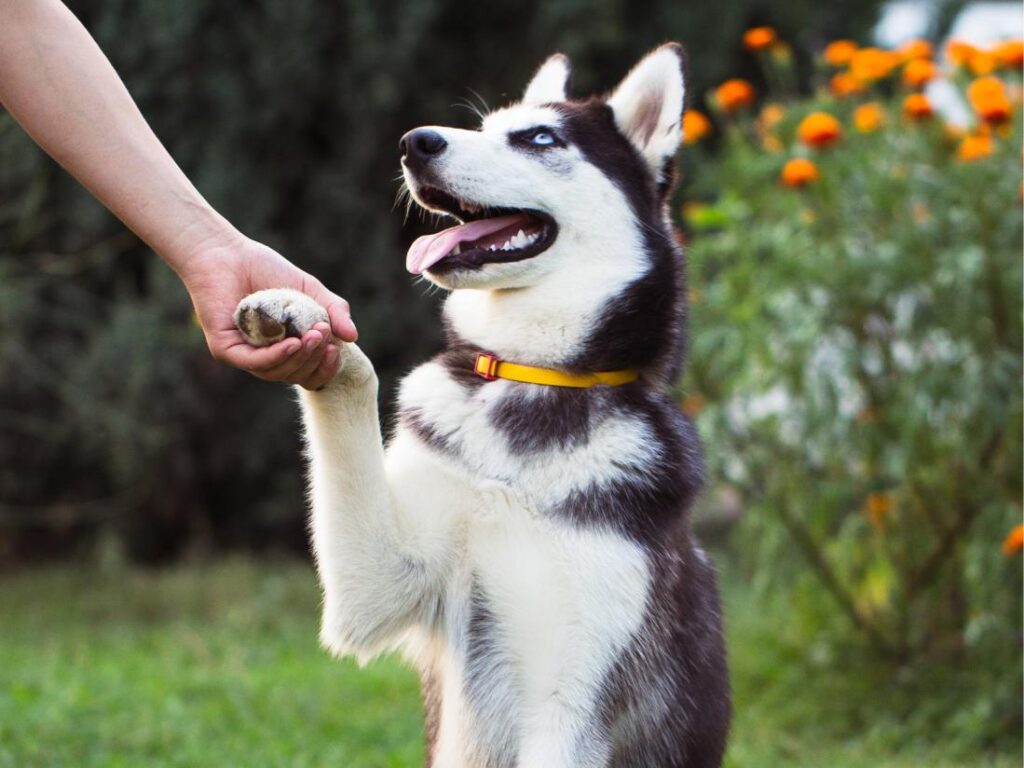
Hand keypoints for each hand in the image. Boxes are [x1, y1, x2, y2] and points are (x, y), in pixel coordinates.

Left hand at [178, 234, 357, 389]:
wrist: (228, 253)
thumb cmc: (266, 269)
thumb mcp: (310, 290)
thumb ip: (333, 311)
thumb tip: (353, 337)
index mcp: (286, 348)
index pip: (310, 372)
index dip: (326, 367)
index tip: (336, 349)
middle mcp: (265, 356)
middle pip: (296, 375)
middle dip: (314, 360)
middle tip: (323, 335)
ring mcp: (244, 355)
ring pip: (277, 372)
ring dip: (300, 358)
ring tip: (313, 337)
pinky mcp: (225, 350)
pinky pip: (255, 362)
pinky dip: (277, 356)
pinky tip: (293, 343)